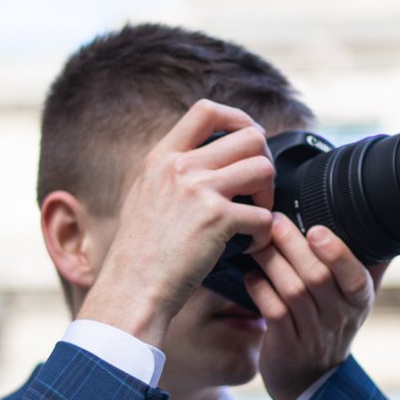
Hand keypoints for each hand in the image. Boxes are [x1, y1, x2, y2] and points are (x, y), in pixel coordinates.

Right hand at [80, 100, 274, 344]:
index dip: (238, 119)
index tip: (248, 140)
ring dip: (268, 195)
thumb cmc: (138, 253)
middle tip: (256, 190)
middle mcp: (181, 166)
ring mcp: (199, 190)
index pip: (206, 110)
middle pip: (249, 136)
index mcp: (162, 157)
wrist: (131, 289)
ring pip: (264, 168)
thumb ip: (171, 173)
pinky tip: (249, 247)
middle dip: (263, 161)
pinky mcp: (217, 219)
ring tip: (254, 218)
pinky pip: (263, 216)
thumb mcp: (144, 196)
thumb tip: (204, 160)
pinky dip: (264, 235)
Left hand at [245, 214, 388, 399]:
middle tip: (275, 220)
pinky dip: (260, 289)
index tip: (316, 230)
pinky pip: (273, 311)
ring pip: (293, 290)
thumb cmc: (330, 326)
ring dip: (273, 262)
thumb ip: (369, 265)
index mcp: (359, 301)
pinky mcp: (286, 344)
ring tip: (258, 242)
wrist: (311, 381)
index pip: (355, 277)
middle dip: (294, 245)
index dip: (337, 253)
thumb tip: (380, 225)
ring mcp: (312, 333)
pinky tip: (251, 275)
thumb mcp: (355, 301)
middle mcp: (339, 317)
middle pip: (317, 276)